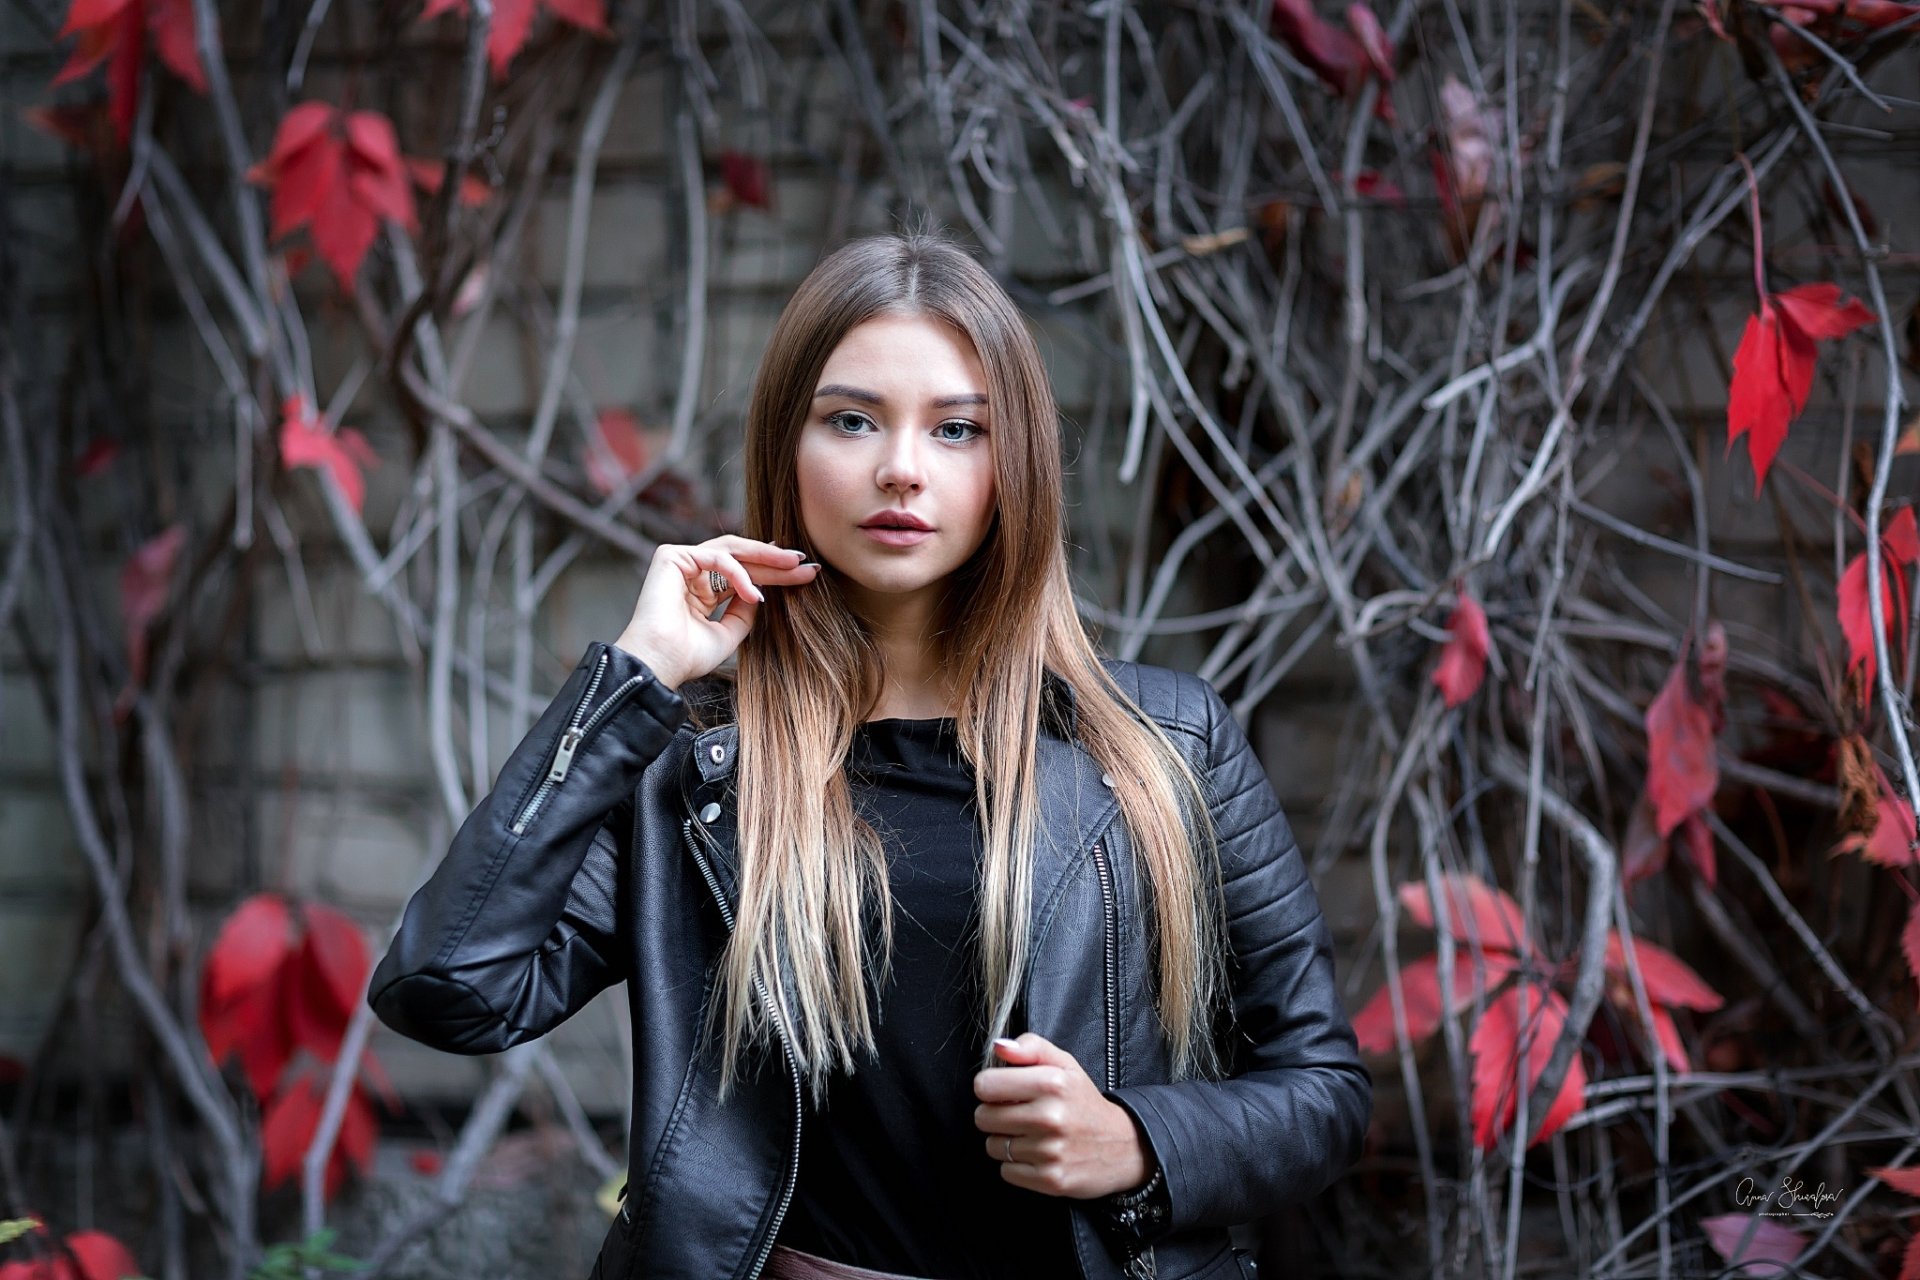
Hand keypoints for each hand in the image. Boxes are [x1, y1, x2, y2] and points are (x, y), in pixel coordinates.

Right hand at [612, 535, 819, 688]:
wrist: (661, 664)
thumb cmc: (688, 656)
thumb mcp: (730, 632)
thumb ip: (745, 610)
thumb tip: (762, 591)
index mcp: (702, 591)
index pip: (744, 575)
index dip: (775, 574)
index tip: (805, 574)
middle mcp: (692, 574)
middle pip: (741, 559)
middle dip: (776, 561)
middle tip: (806, 565)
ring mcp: (681, 562)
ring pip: (732, 550)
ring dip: (765, 557)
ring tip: (793, 567)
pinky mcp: (671, 556)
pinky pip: (717, 557)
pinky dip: (739, 574)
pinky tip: (755, 593)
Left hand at [972, 1033, 1154, 1198]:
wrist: (1123, 1146)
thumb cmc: (1084, 1102)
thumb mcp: (1065, 1065)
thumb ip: (1031, 1047)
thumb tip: (999, 1047)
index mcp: (1052, 1083)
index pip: (984, 1086)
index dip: (991, 1087)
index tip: (1004, 1091)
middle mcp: (1050, 1117)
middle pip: (983, 1117)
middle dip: (995, 1115)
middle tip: (1019, 1114)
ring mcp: (1050, 1151)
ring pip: (993, 1146)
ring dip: (1006, 1141)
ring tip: (1031, 1135)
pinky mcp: (1050, 1180)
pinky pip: (1006, 1171)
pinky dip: (1016, 1165)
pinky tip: (1037, 1155)